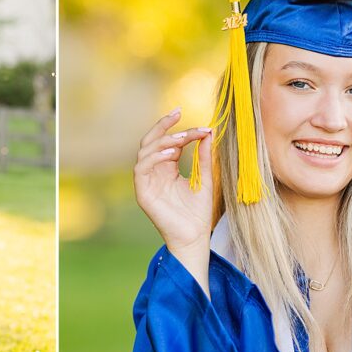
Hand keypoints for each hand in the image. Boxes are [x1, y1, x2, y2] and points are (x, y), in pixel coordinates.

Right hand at [133, 108, 214, 259]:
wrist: (194, 238)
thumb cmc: (198, 213)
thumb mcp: (205, 179)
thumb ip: (204, 158)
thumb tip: (209, 133)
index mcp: (166, 169)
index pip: (167, 141)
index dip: (179, 129)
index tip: (198, 123)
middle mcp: (153, 173)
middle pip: (151, 141)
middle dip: (163, 125)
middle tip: (178, 114)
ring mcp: (146, 182)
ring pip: (145, 151)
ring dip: (162, 140)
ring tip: (182, 138)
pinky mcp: (142, 193)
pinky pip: (141, 168)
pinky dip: (155, 157)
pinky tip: (172, 152)